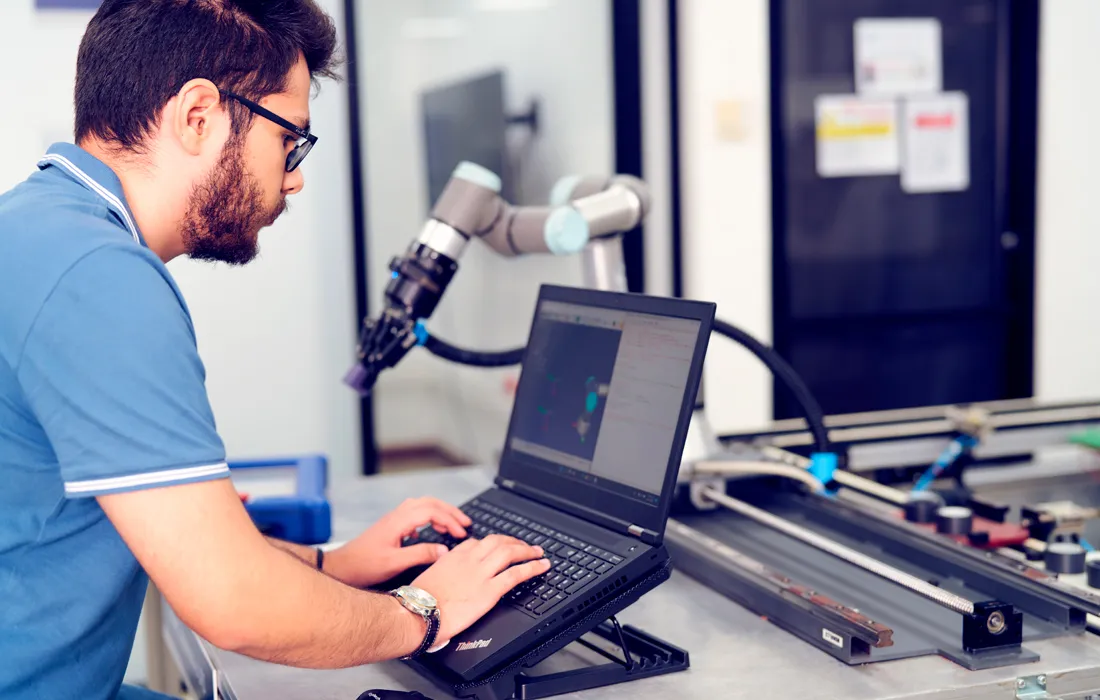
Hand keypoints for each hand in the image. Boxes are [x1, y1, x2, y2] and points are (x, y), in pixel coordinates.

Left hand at [324, 497, 472, 587]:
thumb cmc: (363, 566)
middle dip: (450, 511)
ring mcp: (392, 520)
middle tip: (465, 523)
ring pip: (422, 506)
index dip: (450, 520)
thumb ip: (420, 554)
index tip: (461, 533)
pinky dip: (429, 518)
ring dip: (440, 512)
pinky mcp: (390, 527)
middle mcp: (396, 516)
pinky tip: (430, 532)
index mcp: (398, 521)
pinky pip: (414, 514)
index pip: (431, 511)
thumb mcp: (394, 563)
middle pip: (429, 503)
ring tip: (453, 526)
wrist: (341, 568)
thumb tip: (444, 550)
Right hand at [411, 535, 550, 645]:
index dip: (492, 543)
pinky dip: (532, 568)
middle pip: (498, 542)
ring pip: (510, 553)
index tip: (498, 546)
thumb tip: (445, 572)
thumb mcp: (428, 575)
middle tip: (524, 545)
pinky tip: (542, 566)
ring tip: (538, 552)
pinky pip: (516, 575)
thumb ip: (442, 569)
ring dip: (527, 551)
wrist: (419, 612)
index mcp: (454, 555)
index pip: (478, 542)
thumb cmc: (418, 599)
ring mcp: (481, 574)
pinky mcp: (490, 591)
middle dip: (514, 542)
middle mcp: (470, 560)